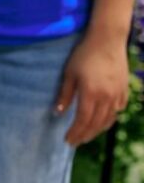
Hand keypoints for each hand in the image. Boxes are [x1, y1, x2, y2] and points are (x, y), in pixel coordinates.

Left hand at [56, 31, 131, 145]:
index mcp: (91, 94)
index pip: (83, 121)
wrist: (107, 40)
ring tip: (87, 135)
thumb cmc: (83, 55)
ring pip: (109, 119)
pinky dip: (110, 118)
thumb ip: (65, 95)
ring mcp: (117, 94)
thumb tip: (58, 113)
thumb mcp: (69, 74)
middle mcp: (106, 97)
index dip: (75, 133)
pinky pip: (118, 109)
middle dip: (85, 135)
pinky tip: (103, 121)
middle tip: (76, 142)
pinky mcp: (124, 89)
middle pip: (96, 124)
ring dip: (98, 130)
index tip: (67, 140)